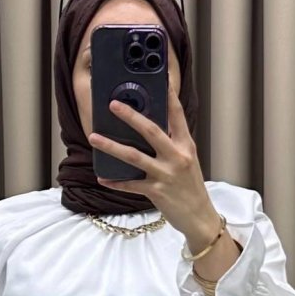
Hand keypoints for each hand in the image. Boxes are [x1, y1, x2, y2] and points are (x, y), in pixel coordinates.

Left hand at [88, 73, 220, 248]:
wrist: (200, 218)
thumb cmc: (190, 188)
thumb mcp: (187, 161)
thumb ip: (172, 144)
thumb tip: (151, 128)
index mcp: (186, 145)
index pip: (176, 115)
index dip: (168, 95)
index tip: (160, 77)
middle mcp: (176, 157)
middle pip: (151, 131)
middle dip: (130, 116)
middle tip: (113, 104)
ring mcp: (166, 174)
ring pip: (134, 156)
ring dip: (111, 146)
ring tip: (94, 137)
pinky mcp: (156, 191)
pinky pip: (130, 185)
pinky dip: (115, 182)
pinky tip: (102, 178)